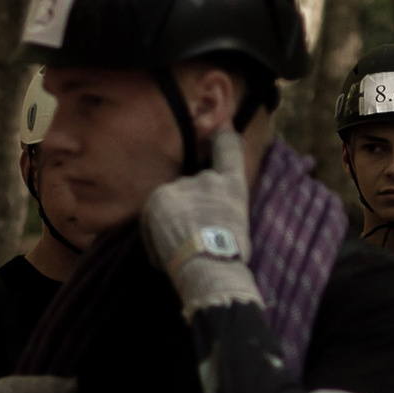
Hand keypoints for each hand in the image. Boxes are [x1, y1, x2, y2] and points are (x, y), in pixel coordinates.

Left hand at [142, 130, 259, 319]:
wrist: (208, 263)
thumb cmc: (231, 255)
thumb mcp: (240, 225)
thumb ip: (224, 209)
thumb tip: (212, 216)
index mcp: (233, 185)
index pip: (229, 149)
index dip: (224, 137)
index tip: (221, 129)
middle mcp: (207, 178)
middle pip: (194, 184)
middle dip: (191, 206)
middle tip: (194, 234)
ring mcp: (181, 185)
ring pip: (172, 200)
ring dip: (172, 220)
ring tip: (179, 247)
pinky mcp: (158, 197)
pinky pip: (153, 215)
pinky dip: (155, 234)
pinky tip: (165, 253)